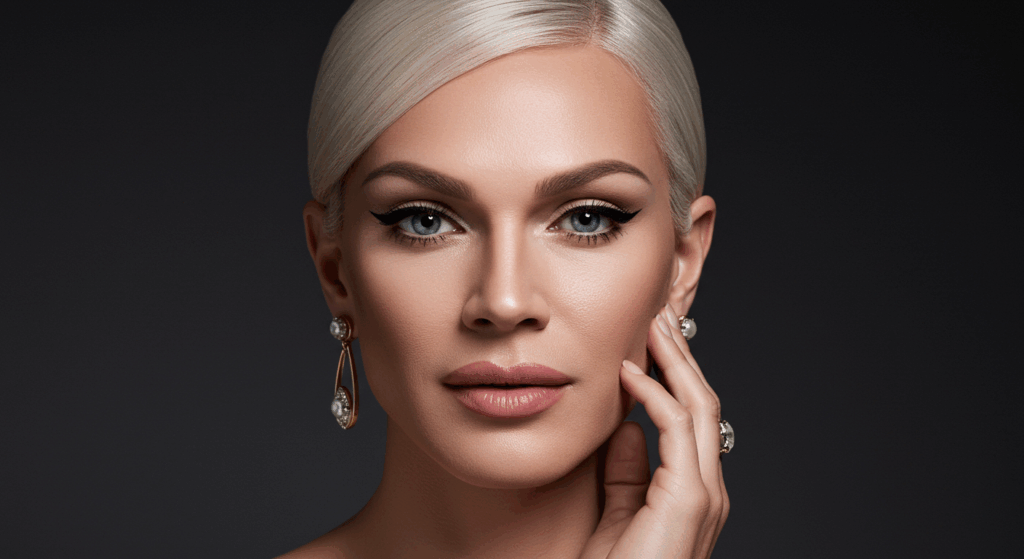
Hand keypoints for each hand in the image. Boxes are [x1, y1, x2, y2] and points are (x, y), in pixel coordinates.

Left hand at [580, 304, 728, 558]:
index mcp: (692, 490)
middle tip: (660, 316)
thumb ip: (627, 473)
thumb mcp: (617, 513)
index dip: (675, 375)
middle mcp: (707, 488)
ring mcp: (703, 494)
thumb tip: (628, 429)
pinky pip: (677, 431)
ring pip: (700, 409)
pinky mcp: (689, 500)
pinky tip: (630, 374)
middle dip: (682, 357)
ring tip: (653, 326)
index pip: (691, 418)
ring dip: (676, 362)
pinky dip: (655, 395)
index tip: (651, 339)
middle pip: (703, 404)